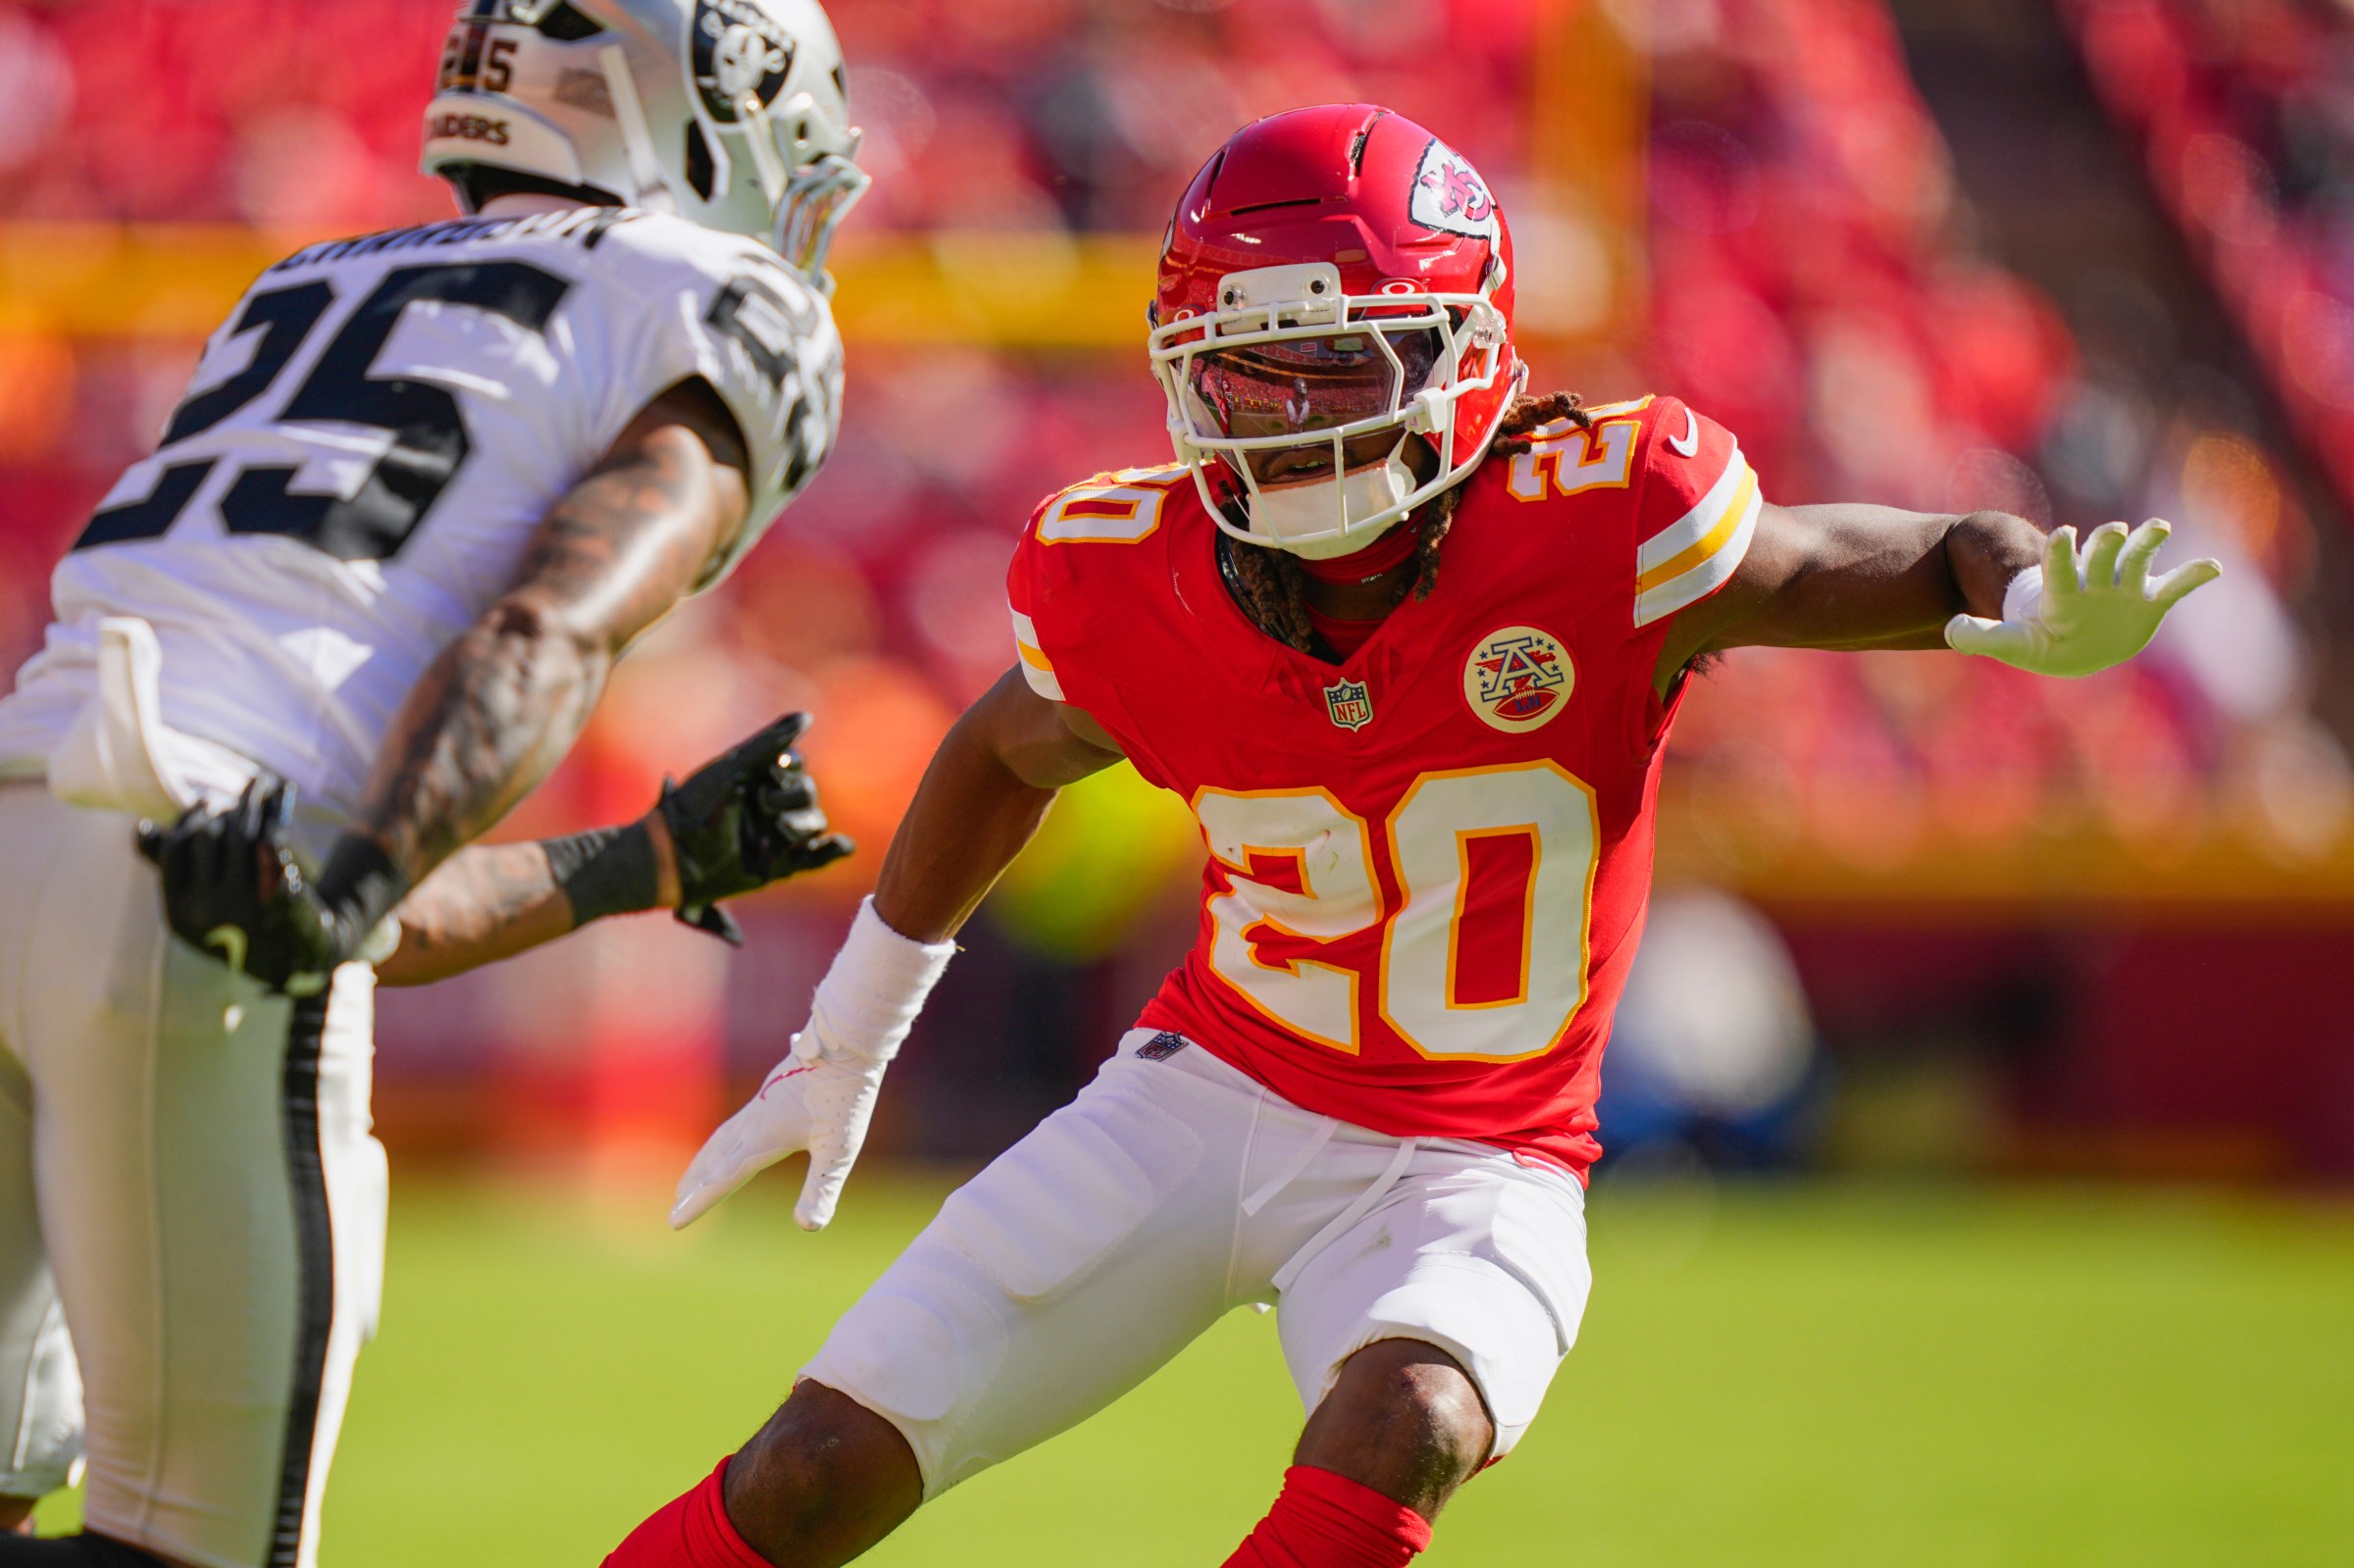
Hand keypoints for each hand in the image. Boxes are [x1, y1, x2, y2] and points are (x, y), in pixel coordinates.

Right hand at [137, 778, 401, 995]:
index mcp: (179, 914)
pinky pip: (274, 838)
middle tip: (226, 801)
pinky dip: (278, 809)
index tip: (201, 807)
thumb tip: (143, 828)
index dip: (187, 822)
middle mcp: (208, 911)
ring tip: (257, 783)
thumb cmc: (236, 923)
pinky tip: (281, 791)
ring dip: (250, 801)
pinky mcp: (280, 892)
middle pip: (207, 837)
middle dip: (218, 811)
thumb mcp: (194, 907)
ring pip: (241, 834)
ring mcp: (245, 903)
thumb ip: (170, 869)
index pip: (174, 850)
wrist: (294, 955)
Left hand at [658, 711, 853, 945]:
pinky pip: (816, 858)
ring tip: (781, 831)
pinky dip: (833, 850)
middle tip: (766, 805)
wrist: (672, 858)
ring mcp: (775, 836)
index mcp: (757, 778)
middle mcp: (769, 806)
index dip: (791, 768)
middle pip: (808, 794)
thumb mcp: (731, 768)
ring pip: (815, 824)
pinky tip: (842, 845)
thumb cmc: (695, 807)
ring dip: (804, 824)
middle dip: (794, 798)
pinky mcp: (780, 867)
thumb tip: (807, 717)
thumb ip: (769, 742)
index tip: (773, 772)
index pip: (795, 765)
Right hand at [669, 1035, 884, 1231]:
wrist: (847, 1042)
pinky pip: (737, 1122)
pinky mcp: (773, 1090)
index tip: (674, 1221)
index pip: (724, 1177)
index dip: (699, 1202)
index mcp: (764, 1137)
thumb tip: (808, 1226)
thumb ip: (822, 1188)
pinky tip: (733, 1139)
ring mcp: (763, 1103)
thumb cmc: (846, 1095)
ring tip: (691, 1177)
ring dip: (704, 1160)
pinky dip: (722, 1139)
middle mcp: (755, 1120)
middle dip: (695, 1184)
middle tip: (674, 1206)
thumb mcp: (840, 1149)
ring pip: (723, 1137)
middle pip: (715, 1158)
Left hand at [1945, 519, 2219, 677]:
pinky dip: (2193, 576)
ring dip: (2148, 545)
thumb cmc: (2040, 640)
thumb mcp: (2012, 644)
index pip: (2059, 567)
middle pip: (2102, 556)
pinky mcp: (2149, 601)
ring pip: (2139, 561)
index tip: (2064, 534)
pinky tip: (2212, 568)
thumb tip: (1949, 630)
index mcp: (2062, 592)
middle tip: (2114, 529)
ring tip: (2158, 528)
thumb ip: (1981, 637)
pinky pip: (2175, 586)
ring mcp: (2124, 589)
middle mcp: (2095, 582)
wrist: (2071, 645)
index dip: (2061, 552)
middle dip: (2108, 543)